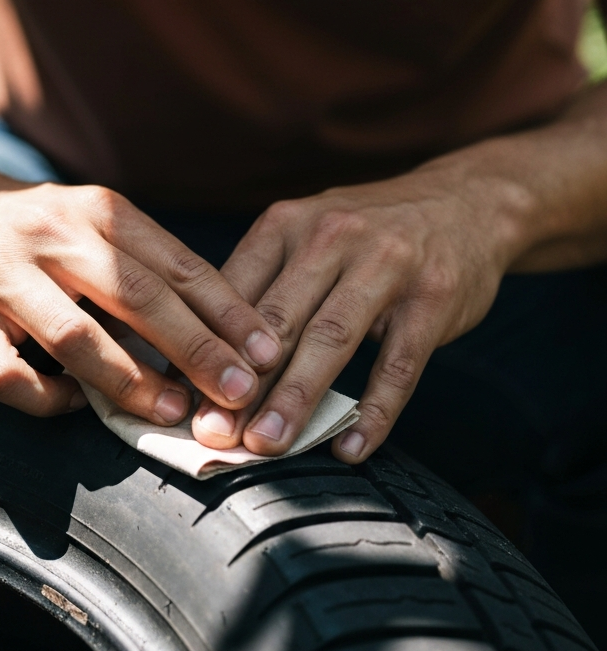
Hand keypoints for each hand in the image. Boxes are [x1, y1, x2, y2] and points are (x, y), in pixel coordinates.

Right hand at [0, 181, 278, 420]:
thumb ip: (146, 269)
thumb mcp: (92, 226)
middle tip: (239, 394)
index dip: (227, 311)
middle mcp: (47, 231)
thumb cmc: (37, 233)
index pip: (175, 263)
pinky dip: (48, 398)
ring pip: (73, 335)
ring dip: (130, 381)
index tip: (267, 353)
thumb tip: (224, 337)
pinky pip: (8, 374)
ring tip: (172, 412)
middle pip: (136, 295)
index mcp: (95, 209)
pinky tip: (73, 405)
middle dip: (196, 350)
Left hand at [190, 164, 524, 462]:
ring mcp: (386, 264)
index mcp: (286, 224)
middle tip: (214, 433)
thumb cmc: (367, 234)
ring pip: (331, 340)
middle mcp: (331, 236)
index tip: (182, 400)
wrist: (469, 202)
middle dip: (241, 383)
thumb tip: (200, 358)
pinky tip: (351, 448)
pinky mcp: (434, 296)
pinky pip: (399, 363)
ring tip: (268, 445)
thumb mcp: (306, 236)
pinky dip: (375, 412)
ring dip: (296, 399)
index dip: (204, 347)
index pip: (233, 293)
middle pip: (277, 320)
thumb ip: (260, 288)